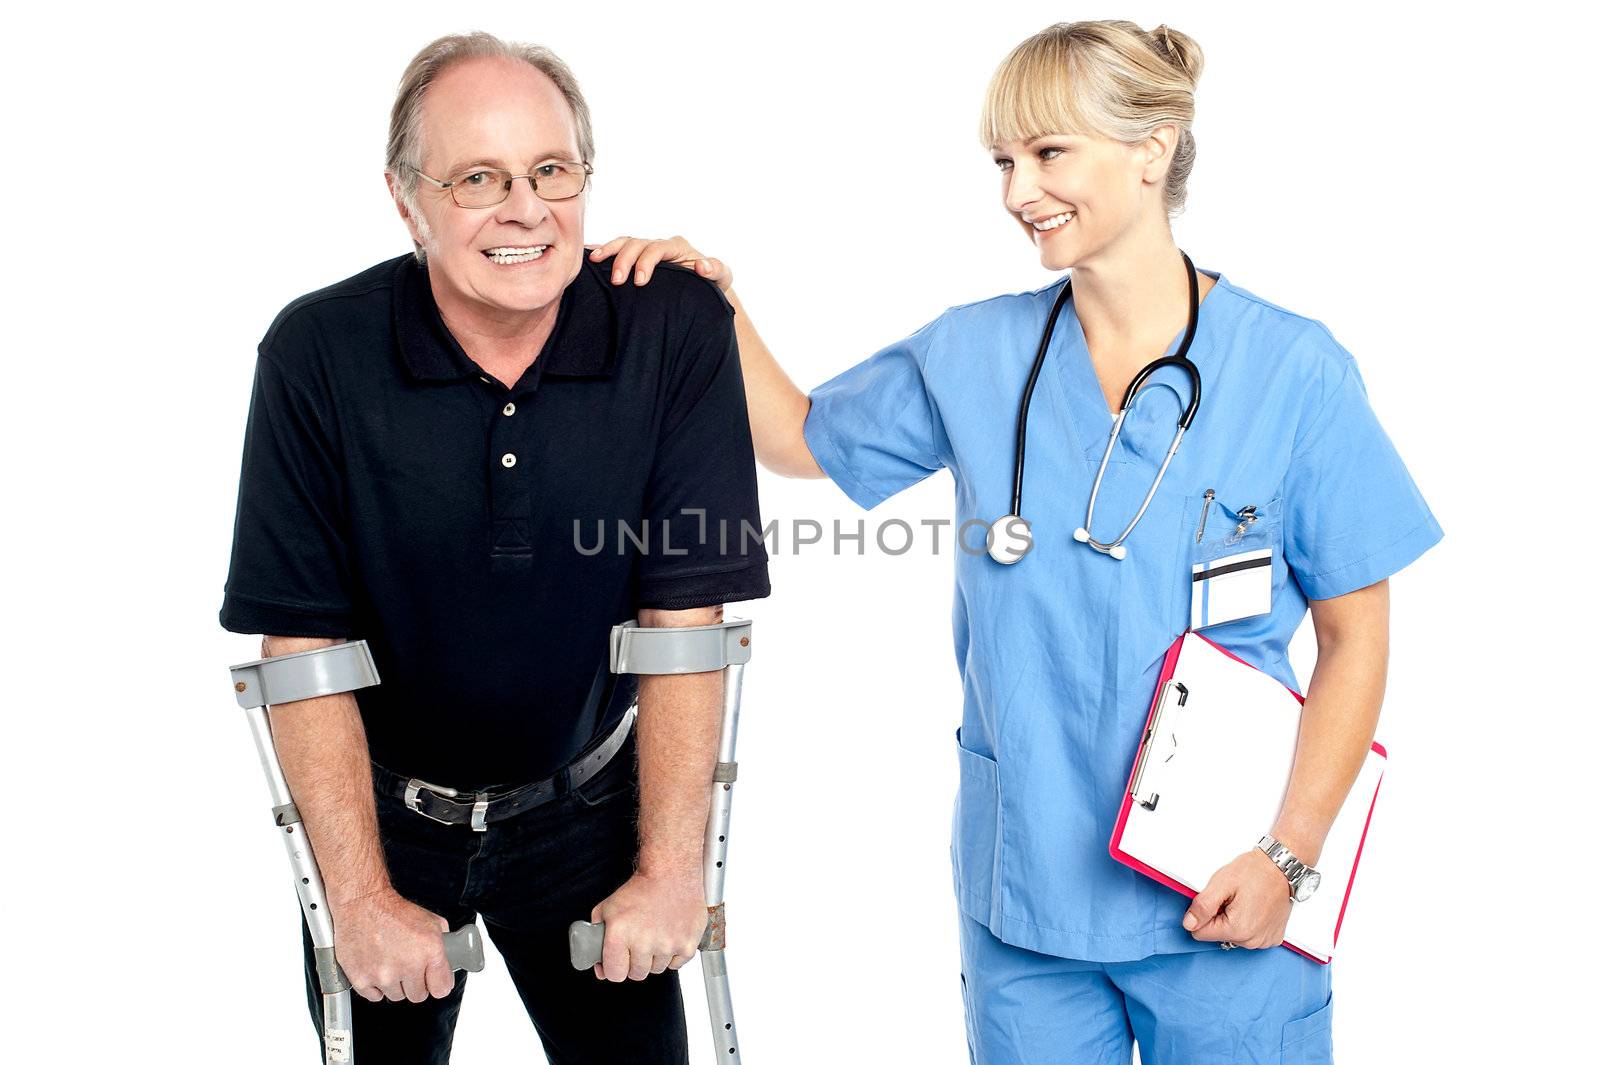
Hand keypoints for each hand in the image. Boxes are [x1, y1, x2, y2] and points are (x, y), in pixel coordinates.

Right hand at [330, 889, 454, 1002]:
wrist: (362, 904)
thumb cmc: (394, 911)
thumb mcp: (431, 921)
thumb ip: (443, 944)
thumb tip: (449, 959)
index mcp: (430, 951)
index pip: (441, 989)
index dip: (438, 984)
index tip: (433, 981)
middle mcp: (407, 965)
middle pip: (418, 995)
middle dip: (415, 983)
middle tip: (408, 968)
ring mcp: (383, 975)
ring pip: (396, 996)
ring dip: (394, 984)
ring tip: (389, 963)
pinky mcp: (361, 979)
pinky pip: (374, 996)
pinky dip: (375, 987)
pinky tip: (375, 968)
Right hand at [588, 236, 732, 291]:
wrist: (704, 291)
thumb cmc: (713, 284)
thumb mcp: (722, 277)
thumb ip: (716, 270)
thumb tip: (702, 266)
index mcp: (678, 247)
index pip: (658, 248)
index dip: (646, 261)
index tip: (639, 281)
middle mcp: (660, 245)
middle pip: (637, 243)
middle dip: (625, 259)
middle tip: (617, 280)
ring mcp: (647, 251)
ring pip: (625, 243)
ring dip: (609, 250)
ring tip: (595, 260)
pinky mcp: (637, 260)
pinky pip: (618, 250)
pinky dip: (604, 251)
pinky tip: (588, 256)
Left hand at [589, 870, 707, 981]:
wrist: (671, 872)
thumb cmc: (641, 888)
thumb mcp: (607, 907)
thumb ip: (596, 938)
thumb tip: (599, 966)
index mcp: (620, 935)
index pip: (614, 975)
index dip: (615, 969)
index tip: (618, 962)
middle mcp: (644, 942)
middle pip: (637, 974)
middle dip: (635, 962)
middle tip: (639, 944)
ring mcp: (668, 945)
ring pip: (657, 969)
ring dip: (655, 957)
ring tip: (656, 935)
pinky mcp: (688, 945)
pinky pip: (677, 964)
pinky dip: (673, 954)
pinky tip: (670, 936)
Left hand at [1182, 849, 1292, 949]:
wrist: (1282, 867)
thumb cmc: (1255, 872)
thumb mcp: (1221, 883)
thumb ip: (1202, 906)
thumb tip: (1189, 924)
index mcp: (1238, 929)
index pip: (1200, 933)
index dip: (1203, 914)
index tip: (1216, 901)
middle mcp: (1253, 941)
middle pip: (1218, 935)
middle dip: (1219, 917)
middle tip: (1232, 899)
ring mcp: (1265, 941)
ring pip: (1233, 936)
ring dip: (1234, 920)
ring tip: (1245, 902)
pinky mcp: (1273, 937)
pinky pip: (1250, 935)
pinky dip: (1248, 923)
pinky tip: (1255, 908)